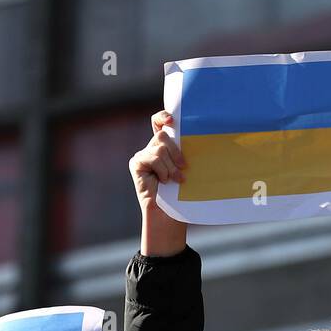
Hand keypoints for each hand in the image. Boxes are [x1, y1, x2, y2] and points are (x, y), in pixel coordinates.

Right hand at [130, 111, 187, 256]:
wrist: (169, 213)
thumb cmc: (181, 192)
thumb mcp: (184, 166)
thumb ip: (182, 151)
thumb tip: (193, 134)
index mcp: (164, 146)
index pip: (158, 122)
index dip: (163, 117)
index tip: (172, 121)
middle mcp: (151, 148)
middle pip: (163, 135)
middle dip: (176, 151)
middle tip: (183, 168)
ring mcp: (142, 156)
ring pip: (159, 148)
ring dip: (170, 165)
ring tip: (174, 180)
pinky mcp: (136, 163)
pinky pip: (153, 157)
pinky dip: (162, 170)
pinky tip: (163, 181)